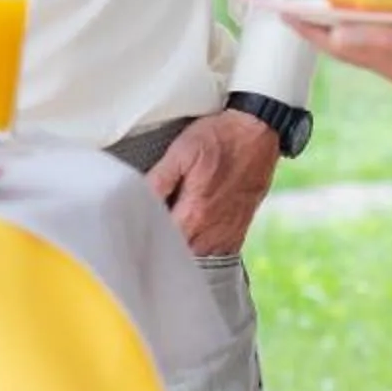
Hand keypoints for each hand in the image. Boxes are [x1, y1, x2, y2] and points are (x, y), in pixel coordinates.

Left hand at [144, 109, 281, 257]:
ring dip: (180, 247)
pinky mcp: (237, 231)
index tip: (134, 224)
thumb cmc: (219, 139)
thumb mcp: (181, 151)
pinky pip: (215, 253)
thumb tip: (138, 200)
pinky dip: (201, 247)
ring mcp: (226, 234)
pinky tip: (192, 231)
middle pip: (177, 252)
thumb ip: (159, 180)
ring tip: (169, 226)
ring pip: (195, 255)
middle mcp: (211, 231)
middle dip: (160, 242)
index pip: (160, 240)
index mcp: (194, 213)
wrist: (258, 134)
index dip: (144, 233)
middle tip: (148, 223)